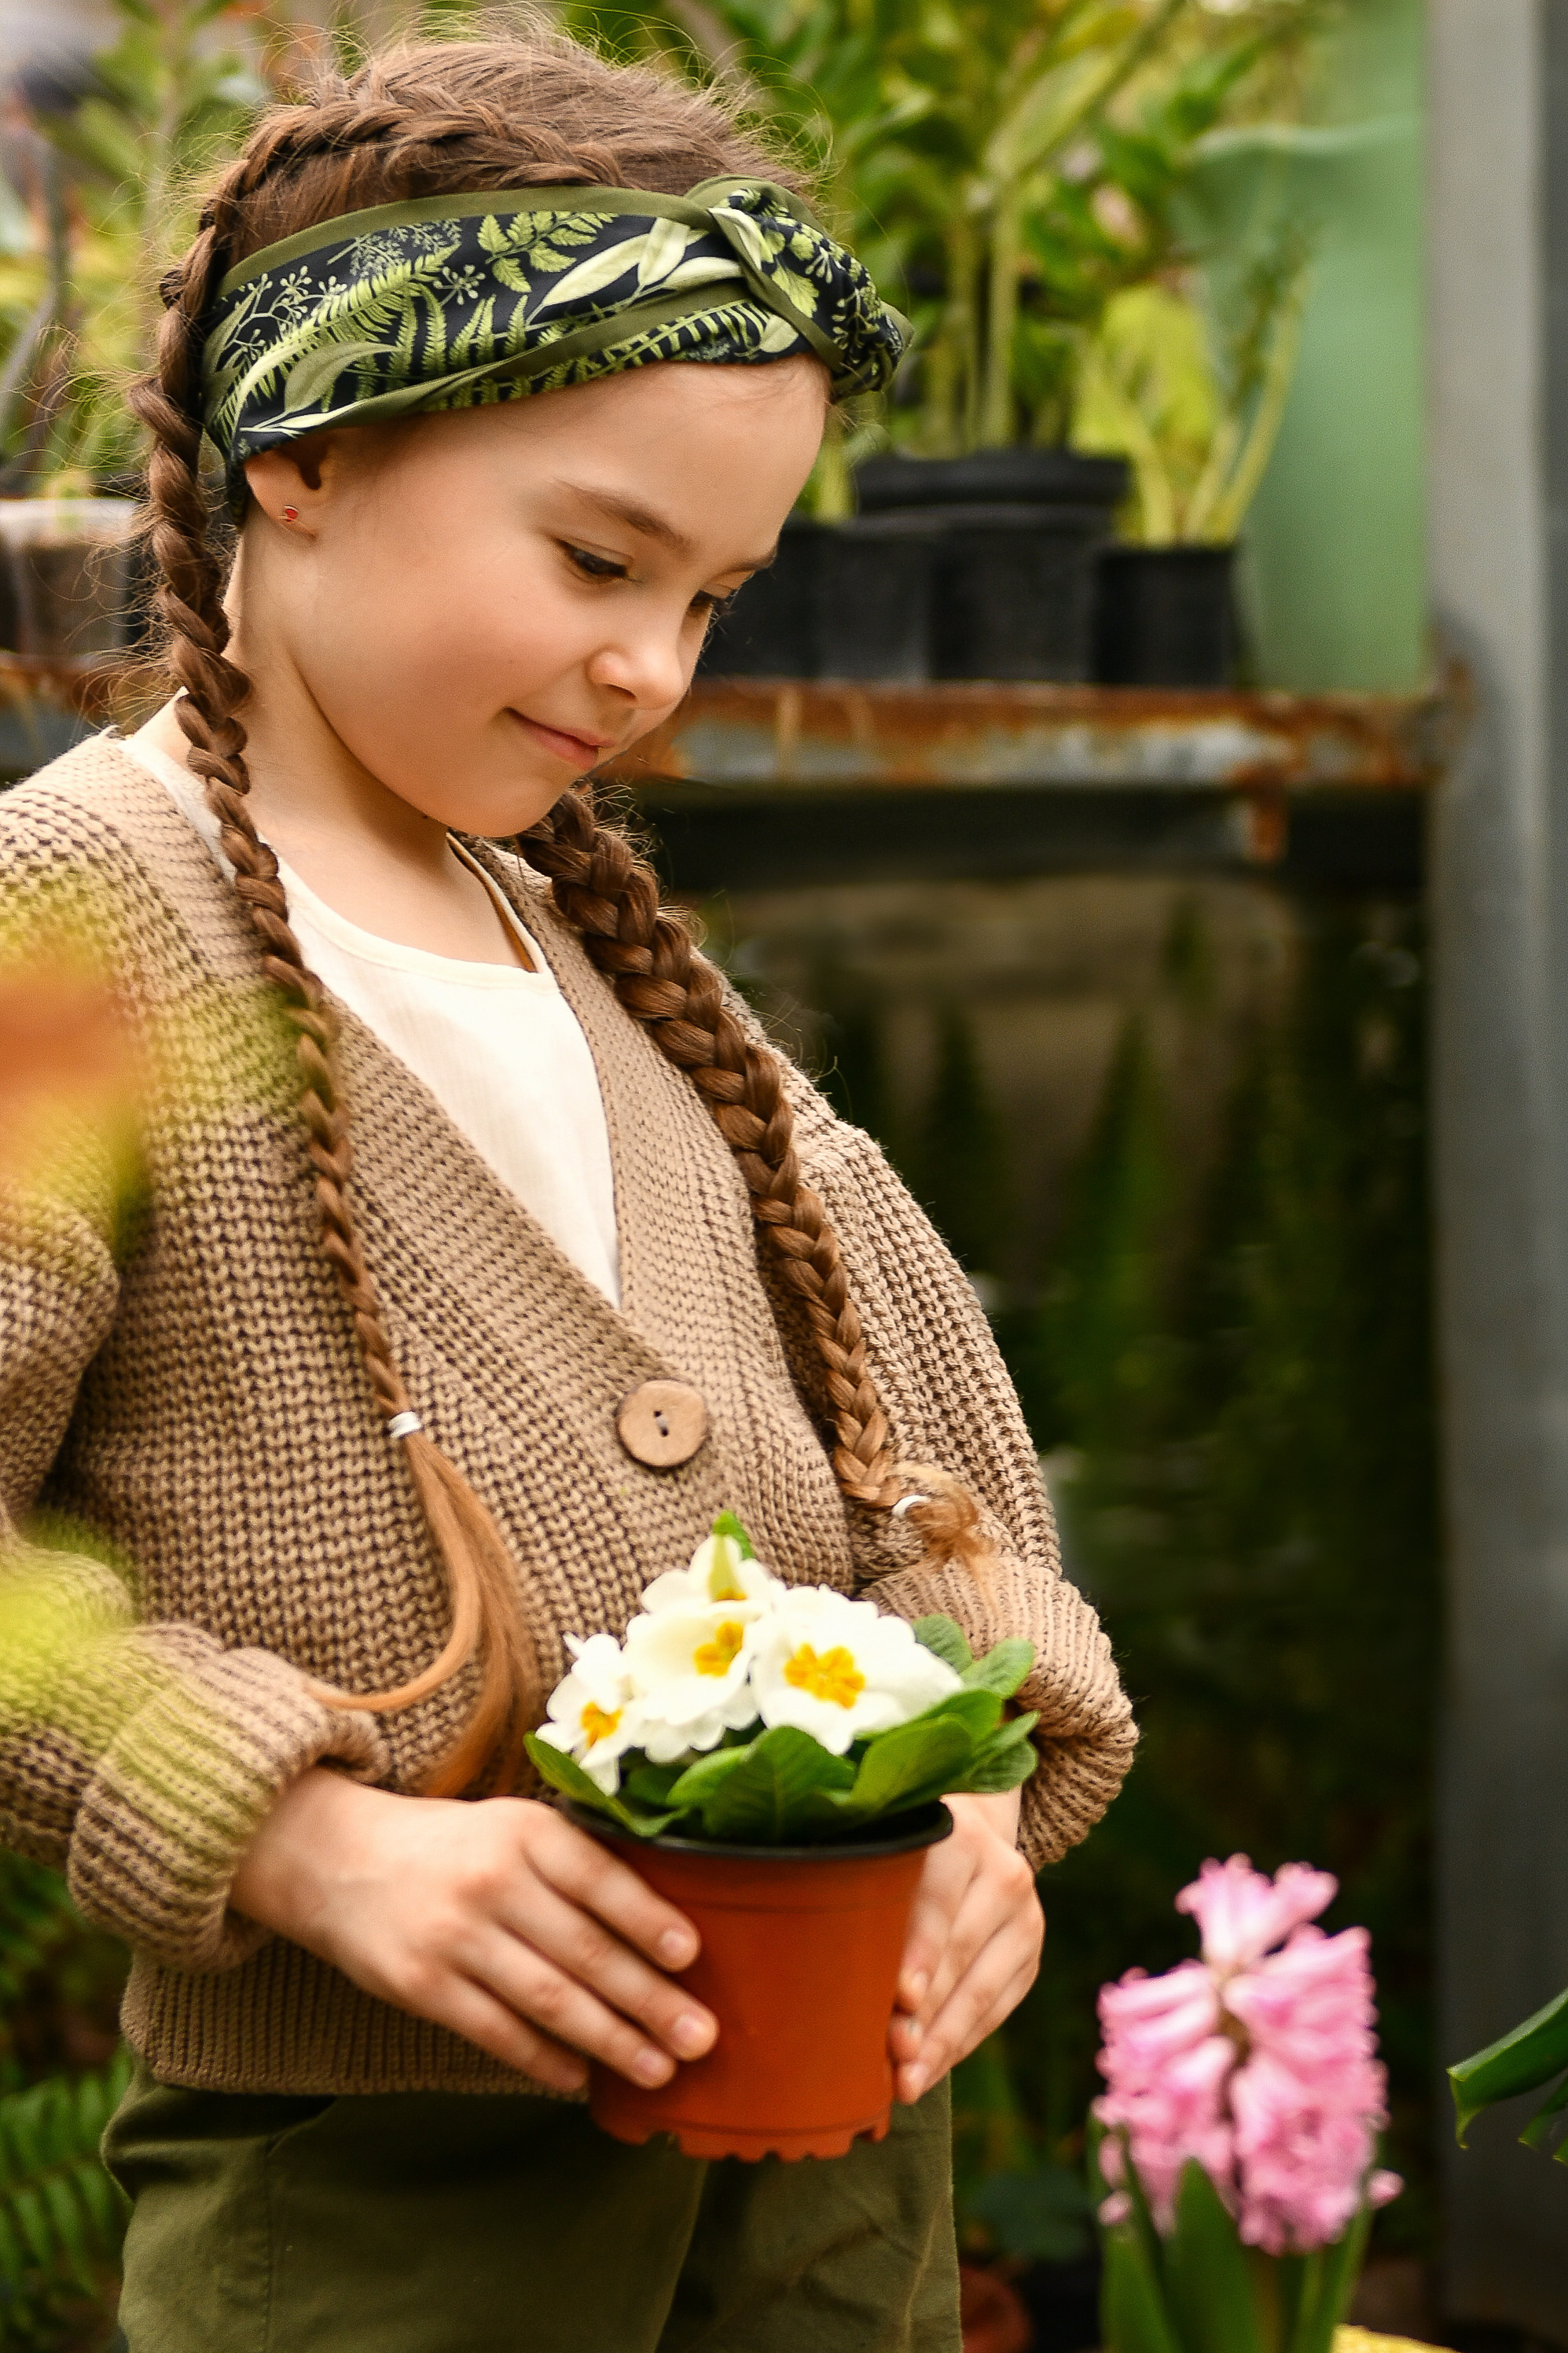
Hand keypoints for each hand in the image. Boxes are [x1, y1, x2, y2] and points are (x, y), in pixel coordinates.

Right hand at [230, 1767, 716, 2093]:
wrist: (337, 1858)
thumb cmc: (453, 1846)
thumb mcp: (512, 1826)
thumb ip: (574, 1864)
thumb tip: (661, 1926)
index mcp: (524, 1831)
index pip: (599, 1879)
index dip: (648, 1919)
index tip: (692, 1956)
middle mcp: (492, 1880)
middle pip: (583, 1949)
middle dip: (648, 1999)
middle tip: (698, 2036)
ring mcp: (454, 1937)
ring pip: (547, 1998)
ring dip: (609, 2039)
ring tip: (657, 2069)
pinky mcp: (420, 1985)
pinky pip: (496, 2031)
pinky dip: (543, 2059)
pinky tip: (581, 2079)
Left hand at [889, 1789, 1041, 2102]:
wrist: (971, 1841)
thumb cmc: (905, 1855)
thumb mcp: (891, 1855)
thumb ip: (870, 1897)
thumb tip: (838, 1982)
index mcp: (962, 1838)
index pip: (939, 1901)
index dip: (920, 1952)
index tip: (901, 1999)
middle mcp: (1005, 1874)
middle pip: (961, 1953)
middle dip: (925, 2012)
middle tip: (894, 2056)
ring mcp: (1026, 1918)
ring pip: (982, 1991)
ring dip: (941, 2043)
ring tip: (907, 2082)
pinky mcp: (1031, 1958)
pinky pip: (994, 2012)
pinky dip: (957, 2045)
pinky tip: (926, 2071)